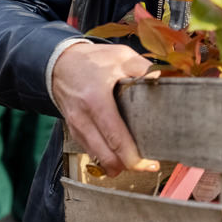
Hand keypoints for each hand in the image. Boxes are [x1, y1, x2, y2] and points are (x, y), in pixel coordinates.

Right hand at [51, 42, 157, 176]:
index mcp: (96, 100)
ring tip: (137, 161)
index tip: (150, 163)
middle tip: (149, 166)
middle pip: (106, 155)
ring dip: (116, 164)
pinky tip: (120, 155)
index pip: (114, 137)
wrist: (60, 63)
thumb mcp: (120, 56)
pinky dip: (106, 156)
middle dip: (128, 166)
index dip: (132, 156)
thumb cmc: (92, 60)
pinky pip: (91, 151)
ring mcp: (76, 127)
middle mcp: (82, 118)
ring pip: (97, 157)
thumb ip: (142, 68)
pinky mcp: (74, 131)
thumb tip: (161, 81)